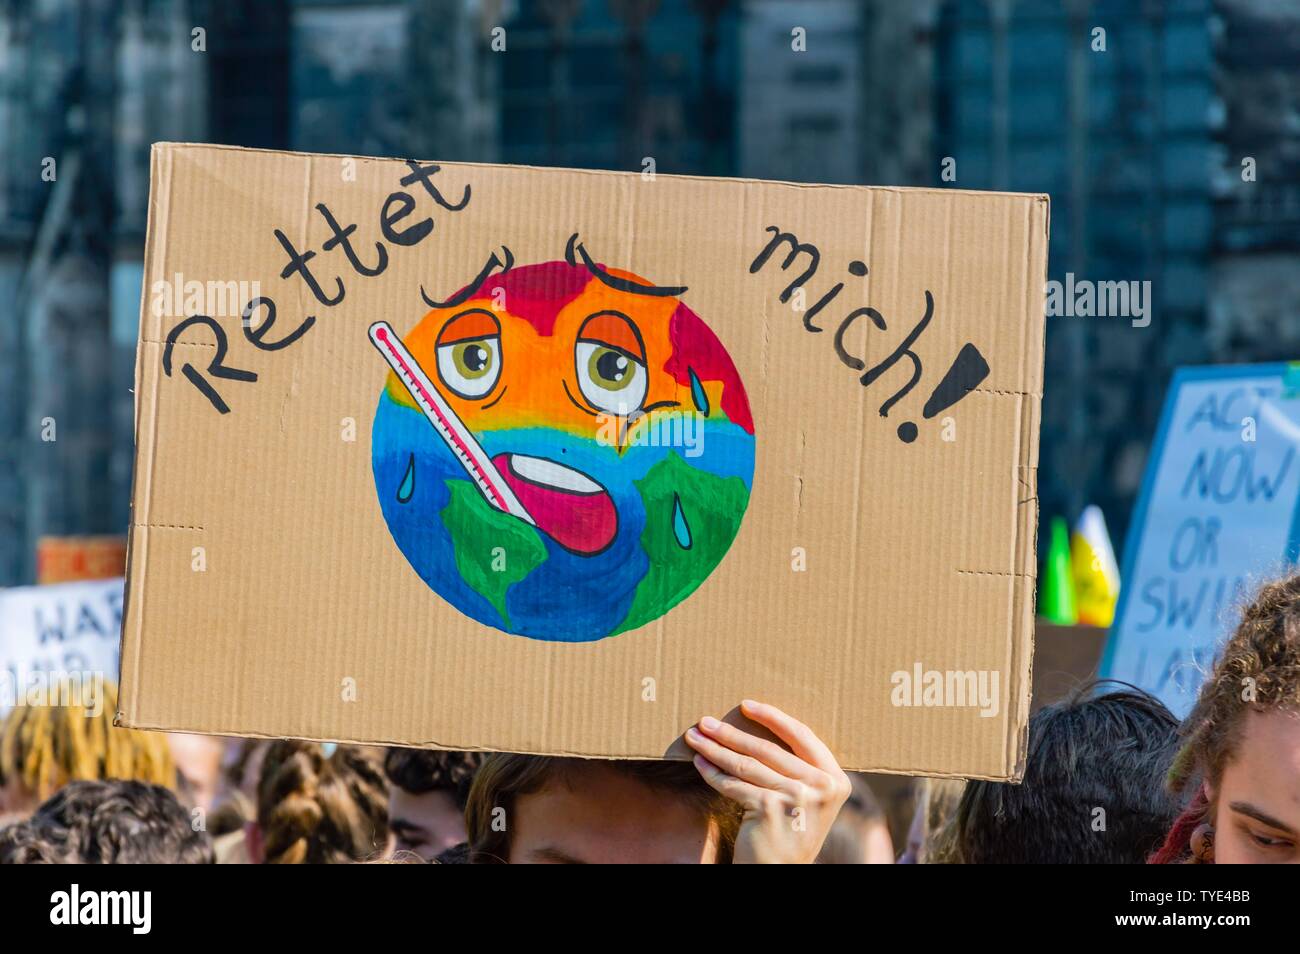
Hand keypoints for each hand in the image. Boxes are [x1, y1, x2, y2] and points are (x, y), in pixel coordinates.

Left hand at [685, 699, 850, 863]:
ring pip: (747, 764)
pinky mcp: (770, 809)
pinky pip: (734, 785)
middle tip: (705, 721)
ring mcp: (797, 798)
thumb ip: (799, 768)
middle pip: (768, 749)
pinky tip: (699, 763)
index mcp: (835, 778)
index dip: (772, 717)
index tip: (746, 704)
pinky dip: (713, 773)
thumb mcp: (807, 798)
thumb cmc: (790, 831)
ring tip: (695, 737)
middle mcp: (821, 787)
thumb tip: (760, 724)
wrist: (780, 873)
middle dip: (731, 732)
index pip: (802, 735)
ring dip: (716, 748)